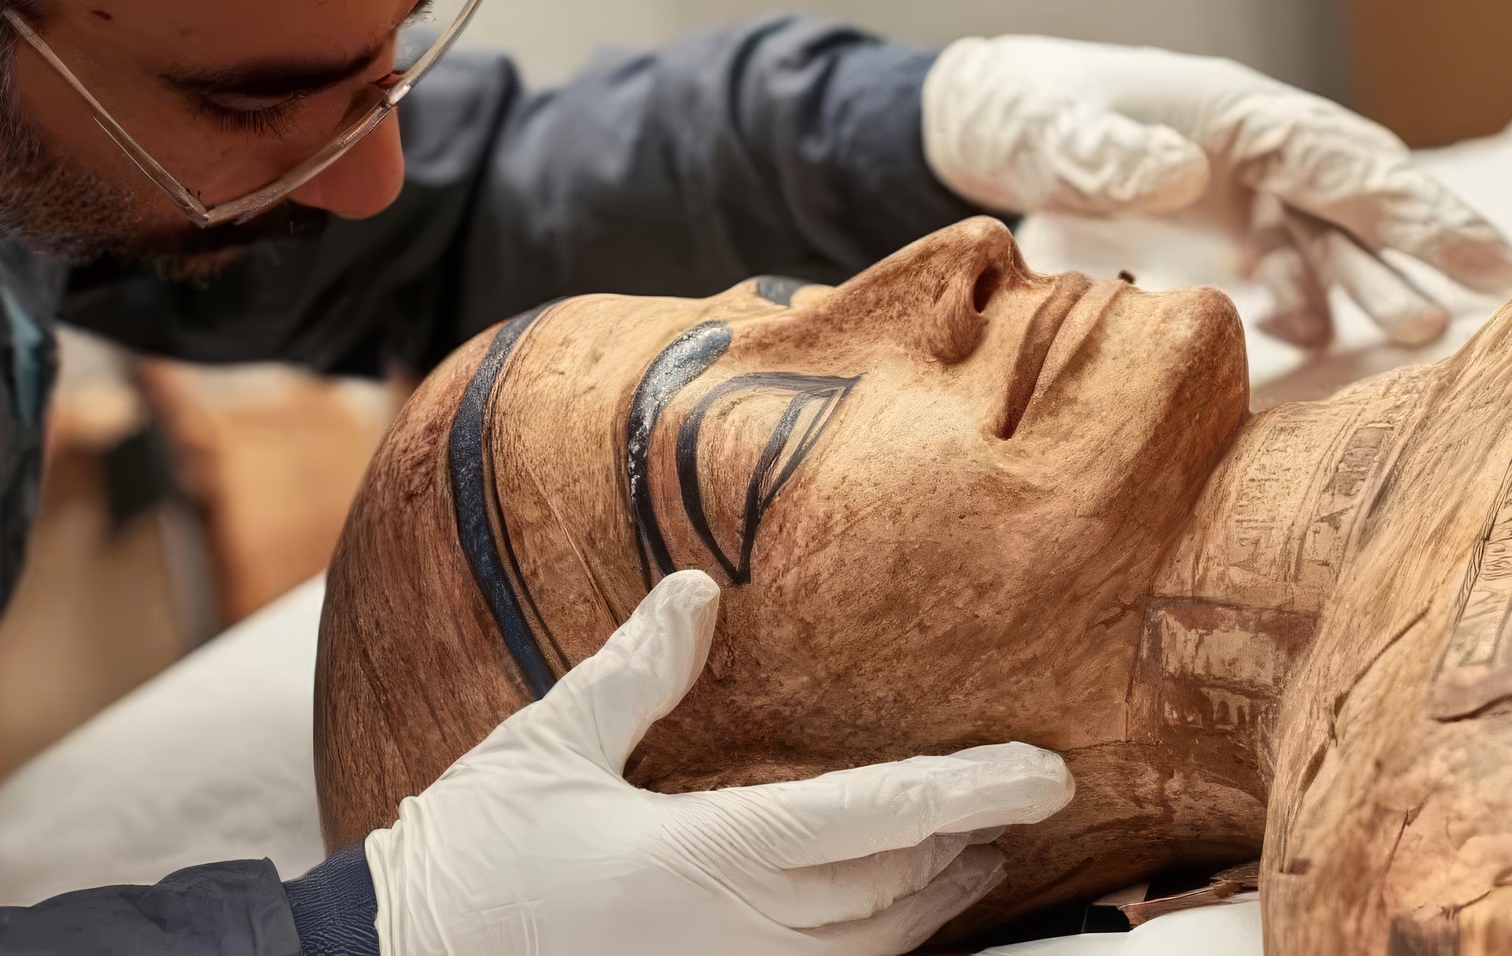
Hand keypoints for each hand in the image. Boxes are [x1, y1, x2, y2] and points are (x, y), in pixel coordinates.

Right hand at [364, 571, 1073, 955]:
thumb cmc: (467, 856)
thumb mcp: (546, 745)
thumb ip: (636, 671)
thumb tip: (697, 591)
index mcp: (705, 856)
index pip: (872, 819)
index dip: (968, 792)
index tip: (1045, 774)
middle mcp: (735, 936)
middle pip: (891, 894)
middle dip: (961, 847)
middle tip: (1017, 804)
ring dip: (929, 909)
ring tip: (969, 861)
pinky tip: (880, 930)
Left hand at [921, 35, 1511, 346]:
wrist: (981, 129)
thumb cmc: (1023, 115)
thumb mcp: (1051, 133)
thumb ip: (1107, 154)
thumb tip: (1183, 174)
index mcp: (1235, 113)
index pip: (1341, 160)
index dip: (1412, 207)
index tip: (1479, 255)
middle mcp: (1250, 150)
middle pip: (1352, 199)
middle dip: (1415, 246)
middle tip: (1472, 301)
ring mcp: (1236, 192)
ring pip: (1322, 241)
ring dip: (1363, 286)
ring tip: (1406, 336)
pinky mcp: (1212, 231)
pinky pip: (1276, 269)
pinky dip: (1300, 304)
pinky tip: (1311, 341)